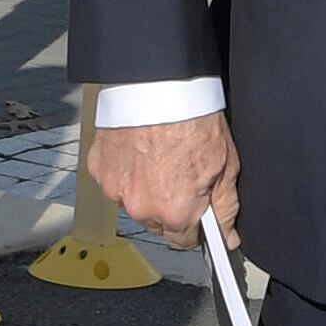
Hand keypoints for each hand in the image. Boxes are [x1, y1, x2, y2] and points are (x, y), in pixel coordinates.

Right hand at [89, 113, 240, 251]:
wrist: (157, 84)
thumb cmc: (191, 118)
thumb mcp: (226, 165)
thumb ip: (226, 208)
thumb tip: (228, 236)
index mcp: (175, 212)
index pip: (183, 241)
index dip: (193, 227)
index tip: (195, 210)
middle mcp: (141, 207)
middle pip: (156, 221)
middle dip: (167, 205)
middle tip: (178, 173)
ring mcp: (115, 187)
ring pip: (133, 200)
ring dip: (143, 188)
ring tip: (156, 157)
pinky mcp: (98, 167)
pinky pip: (114, 179)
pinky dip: (124, 169)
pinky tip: (138, 149)